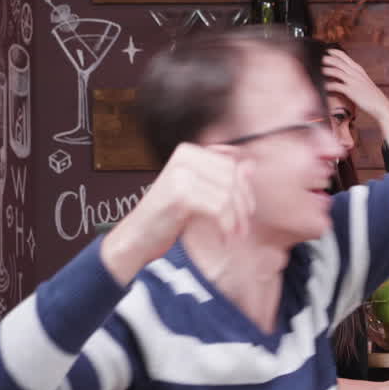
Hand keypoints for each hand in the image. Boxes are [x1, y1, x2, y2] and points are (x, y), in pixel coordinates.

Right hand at [102, 143, 253, 284]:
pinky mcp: (180, 193)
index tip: (246, 211)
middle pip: (232, 178)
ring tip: (235, 234)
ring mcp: (180, 173)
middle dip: (243, 205)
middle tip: (243, 227)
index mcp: (188, 152)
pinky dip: (226, 225)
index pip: (231, 165)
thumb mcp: (198, 193)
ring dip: (237, 218)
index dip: (244, 189)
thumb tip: (251, 164)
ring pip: (228, 194)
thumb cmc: (168, 215)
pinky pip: (219, 207)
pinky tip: (224, 237)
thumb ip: (221, 178)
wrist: (137, 236)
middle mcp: (183, 157)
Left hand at [322, 49, 388, 136]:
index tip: (325, 51)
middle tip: (317, 60)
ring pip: (336, 71)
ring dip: (326, 70)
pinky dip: (328, 86)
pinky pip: (336, 86)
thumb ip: (354, 76)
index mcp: (358, 69)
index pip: (344, 56)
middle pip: (337, 62)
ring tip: (318, 71)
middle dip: (326, 59)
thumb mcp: (363, 81)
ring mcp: (353, 81)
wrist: (381, 105)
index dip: (333, 52)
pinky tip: (323, 87)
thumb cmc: (371, 95)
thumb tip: (342, 74)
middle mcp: (355, 73)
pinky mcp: (351, 91)